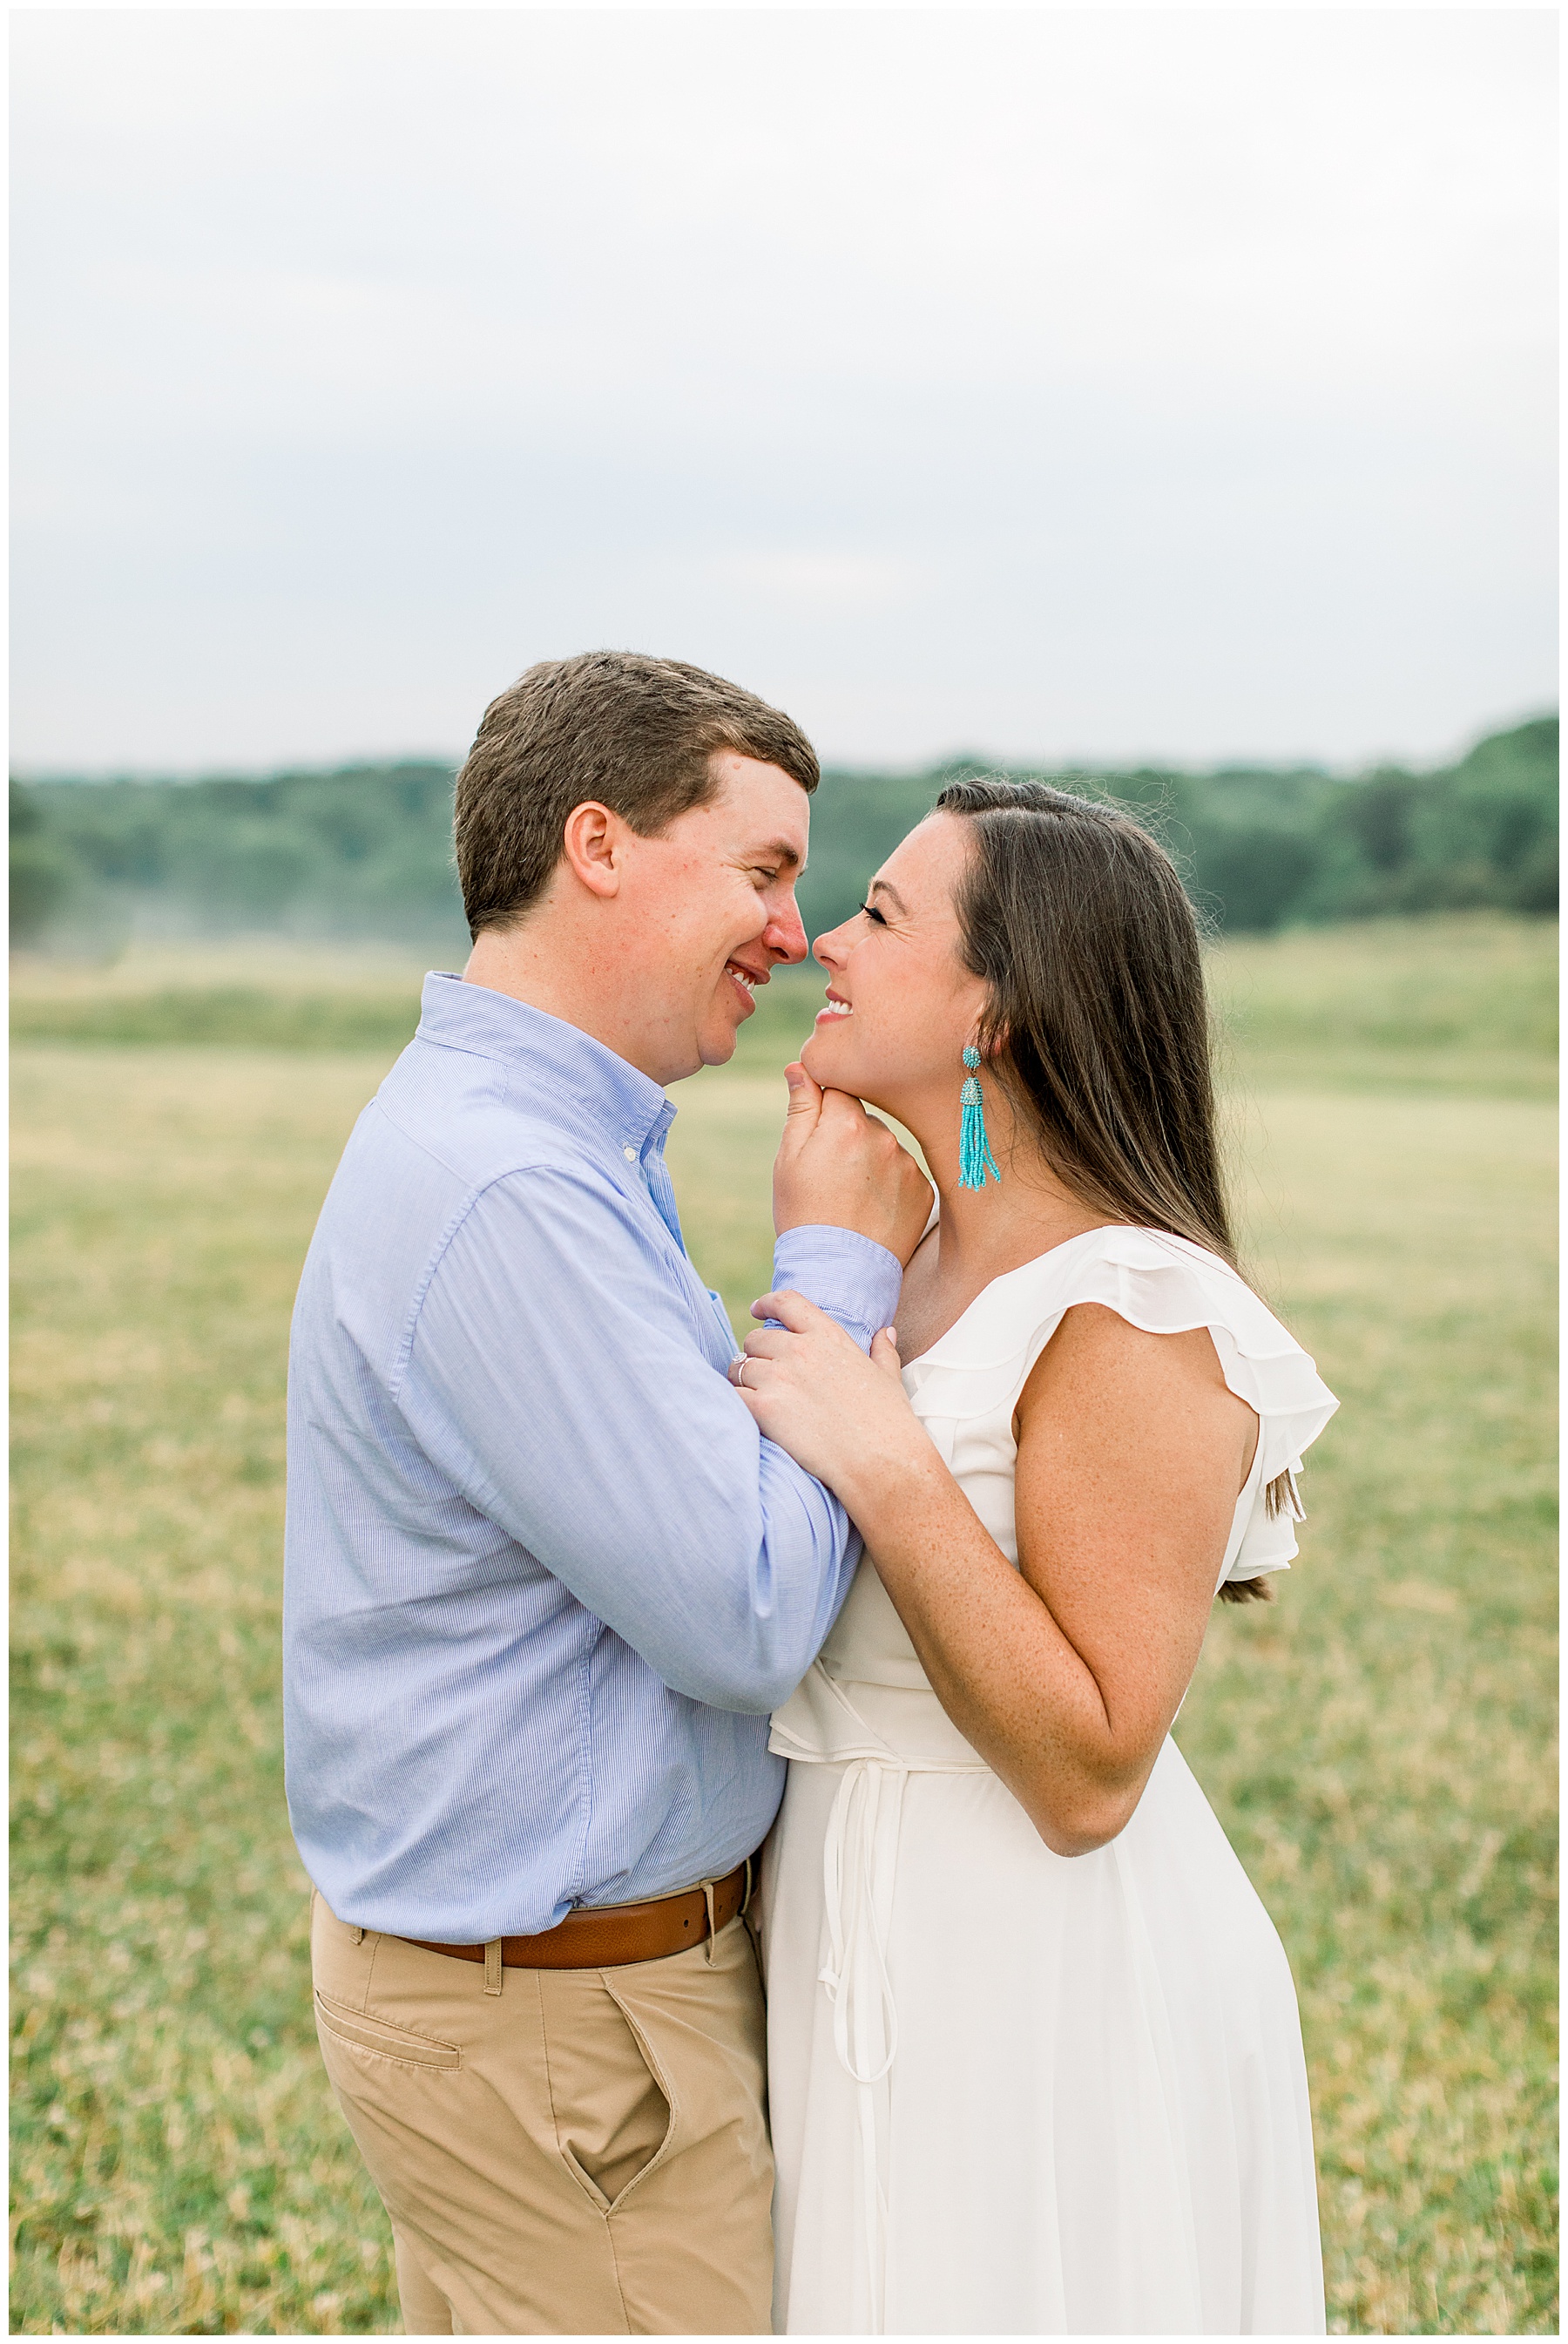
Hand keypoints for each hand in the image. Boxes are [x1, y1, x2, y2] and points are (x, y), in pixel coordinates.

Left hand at [728, 1287, 936, 1501]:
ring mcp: (779, 1378)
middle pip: (756, 1339)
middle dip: (755, 1354)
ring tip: (752, 1396)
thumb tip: (886, 1333)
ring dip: (741, 1380)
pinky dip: (735, 1403)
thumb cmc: (888, 1422)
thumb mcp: (888, 1378)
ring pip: (739, 1367)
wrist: (881, 1460)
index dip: (767, 1303)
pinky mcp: (764, 1408)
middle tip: (762, 1373)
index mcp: (828, 1337)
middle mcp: (799, 1350)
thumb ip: (883, 1351)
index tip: (758, 1310)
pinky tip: (746, 1414)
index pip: (787, 1303)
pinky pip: (733, 1396)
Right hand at [772, 1064, 933, 1266]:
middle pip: (863, 1119)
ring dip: (870, 1161)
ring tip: (850, 1197)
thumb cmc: (803, 1214)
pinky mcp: (924, 1191)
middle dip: (846, 1136)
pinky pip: (904, 1174)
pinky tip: (871, 1208)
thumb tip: (800, 1065)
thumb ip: (800, 1107)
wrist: (837, 1274)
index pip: (839, 1090)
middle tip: (829, 1176)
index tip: (816, 1137)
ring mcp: (908, 1165)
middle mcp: (884, 1137)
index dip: (823, 1112)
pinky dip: (890, 1185)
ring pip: (885, 1147)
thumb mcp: (788, 1159)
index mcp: (846, 1122)